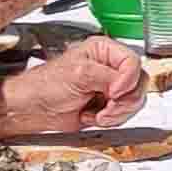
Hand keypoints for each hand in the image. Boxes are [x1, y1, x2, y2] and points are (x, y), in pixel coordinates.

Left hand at [0, 38, 143, 131]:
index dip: (127, 80)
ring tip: (97, 113)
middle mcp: (110, 68)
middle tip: (107, 106)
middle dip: (123, 100)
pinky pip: (124, 115)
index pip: (133, 62)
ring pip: (134, 101)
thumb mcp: (78, 74)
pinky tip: (91, 116)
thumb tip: (125, 85)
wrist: (33, 109)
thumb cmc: (46, 86)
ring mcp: (110, 88)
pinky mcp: (108, 106)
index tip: (113, 93)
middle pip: (138, 83)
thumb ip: (107, 76)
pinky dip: (110, 120)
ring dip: (116, 113)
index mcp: (104, 50)